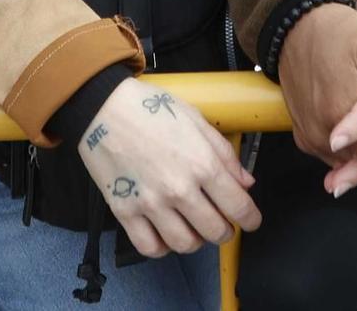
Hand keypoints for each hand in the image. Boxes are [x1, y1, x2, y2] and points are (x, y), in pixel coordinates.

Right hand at [76, 76, 260, 258]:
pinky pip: (149, 247)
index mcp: (202, 164)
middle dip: (226, 232)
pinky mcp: (125, 212)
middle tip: (224, 225)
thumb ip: (224, 154)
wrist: (104, 108)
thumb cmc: (152, 109)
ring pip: (185, 244)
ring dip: (196, 241)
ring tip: (195, 229)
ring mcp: (151, 203)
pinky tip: (166, 234)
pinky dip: (163, 248)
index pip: (238, 206)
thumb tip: (245, 182)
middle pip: (214, 231)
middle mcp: (179, 189)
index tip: (252, 221)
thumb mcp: (197, 121)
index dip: (251, 219)